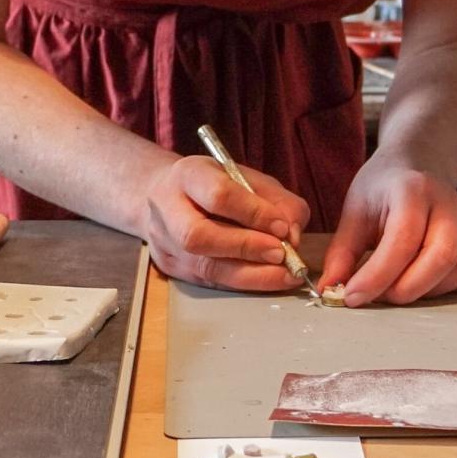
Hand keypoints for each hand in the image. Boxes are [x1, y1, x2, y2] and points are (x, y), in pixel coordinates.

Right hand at [137, 154, 308, 293]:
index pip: (218, 195)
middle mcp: (166, 208)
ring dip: (250, 274)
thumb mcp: (248, 177)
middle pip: (199, 236)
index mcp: (188, 175)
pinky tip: (266, 279)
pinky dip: (243, 283)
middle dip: (246, 248)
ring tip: (283, 274)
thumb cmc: (214, 183)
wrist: (163, 193)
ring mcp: (164, 241)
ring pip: (204, 266)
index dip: (254, 213)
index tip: (282, 227)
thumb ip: (277, 200)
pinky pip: (209, 281)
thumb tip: (293, 235)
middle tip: (281, 254)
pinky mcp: (170, 267)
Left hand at [320, 158, 456, 307]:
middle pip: (440, 256)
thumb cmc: (383, 188)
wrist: (418, 163)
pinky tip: (424, 284)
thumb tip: (329, 290)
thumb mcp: (355, 211)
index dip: (377, 275)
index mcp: (412, 190)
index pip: (401, 239)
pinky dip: (452, 288)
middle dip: (406, 288)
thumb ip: (342, 253)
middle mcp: (446, 203)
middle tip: (378, 296)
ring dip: (430, 290)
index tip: (353, 296)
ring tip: (399, 288)